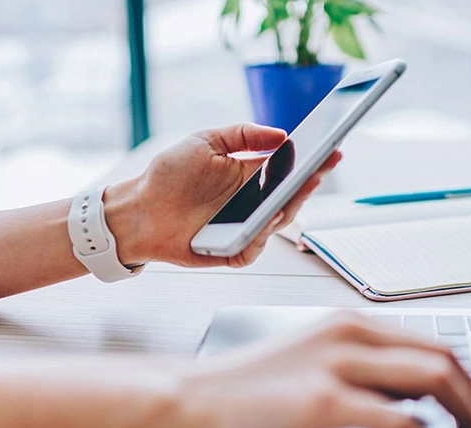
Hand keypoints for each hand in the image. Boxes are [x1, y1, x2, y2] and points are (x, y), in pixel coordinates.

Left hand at [104, 123, 341, 267]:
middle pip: (292, 195)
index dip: (313, 159)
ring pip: (278, 221)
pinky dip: (262, 235)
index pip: (290, 168)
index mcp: (251, 175)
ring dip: (290, 205)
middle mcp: (252, 203)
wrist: (139, 209)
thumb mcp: (206, 141)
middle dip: (310, 181)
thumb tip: (281, 134)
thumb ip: (244, 135)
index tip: (331, 147)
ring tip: (300, 187)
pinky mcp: (233, 250)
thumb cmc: (169, 175)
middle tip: (322, 166)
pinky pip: (255, 246)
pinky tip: (267, 220)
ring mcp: (245, 227)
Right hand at [149, 312, 470, 427]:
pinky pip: (401, 422)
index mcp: (348, 324)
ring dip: (468, 418)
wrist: (186, 398)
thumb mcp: (309, 362)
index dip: (467, 379)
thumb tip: (411, 396)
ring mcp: (337, 365)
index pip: (432, 343)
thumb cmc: (240, 389)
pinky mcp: (323, 402)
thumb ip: (359, 370)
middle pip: (444, 358)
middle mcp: (349, 334)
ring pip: (434, 381)